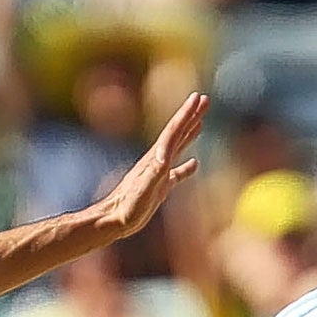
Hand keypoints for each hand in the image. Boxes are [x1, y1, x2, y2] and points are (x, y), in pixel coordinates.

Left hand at [92, 92, 207, 239]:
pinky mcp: (158, 187)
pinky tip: (194, 164)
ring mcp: (158, 174)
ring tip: (200, 123)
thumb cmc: (127, 206)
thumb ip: (155, 171)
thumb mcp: (144, 187)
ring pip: (177, 149)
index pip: (174, 130)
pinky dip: (186, 167)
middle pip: (177, 133)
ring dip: (189, 134)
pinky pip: (176, 173)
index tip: (198, 96)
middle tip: (204, 100)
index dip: (186, 113)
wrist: (112, 220)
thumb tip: (166, 155)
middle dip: (190, 116)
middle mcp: (157, 162)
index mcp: (156, 158)